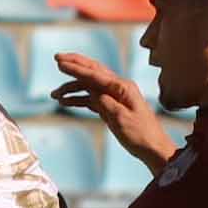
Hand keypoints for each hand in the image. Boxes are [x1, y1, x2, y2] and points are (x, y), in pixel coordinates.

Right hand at [49, 51, 168, 159]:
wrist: (153, 148)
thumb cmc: (140, 135)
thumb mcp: (122, 119)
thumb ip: (106, 102)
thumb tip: (93, 92)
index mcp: (122, 88)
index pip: (94, 75)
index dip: (75, 68)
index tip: (59, 63)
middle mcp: (119, 88)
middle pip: (93, 71)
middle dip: (74, 64)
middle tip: (56, 59)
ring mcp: (115, 97)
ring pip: (89, 86)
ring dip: (72, 88)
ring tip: (54, 94)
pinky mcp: (112, 107)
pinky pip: (92, 99)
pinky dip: (78, 99)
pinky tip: (65, 102)